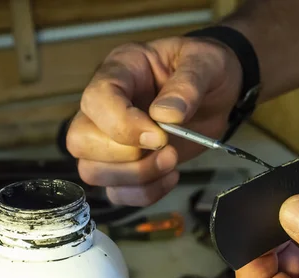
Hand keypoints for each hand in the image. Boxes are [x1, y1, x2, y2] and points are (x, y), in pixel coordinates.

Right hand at [66, 37, 241, 205]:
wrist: (218, 93)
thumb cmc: (206, 70)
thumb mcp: (205, 62)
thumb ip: (188, 83)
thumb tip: (166, 115)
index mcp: (121, 71)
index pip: (96, 99)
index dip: (122, 124)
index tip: (161, 136)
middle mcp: (106, 106)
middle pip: (81, 140)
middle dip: (126, 155)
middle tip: (168, 148)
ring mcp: (111, 139)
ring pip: (92, 171)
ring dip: (135, 177)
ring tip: (171, 161)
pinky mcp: (128, 165)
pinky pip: (118, 192)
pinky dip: (145, 193)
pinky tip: (170, 175)